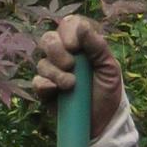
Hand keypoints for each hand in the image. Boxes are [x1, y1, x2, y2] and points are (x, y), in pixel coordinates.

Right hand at [30, 15, 125, 142]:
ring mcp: (52, 73)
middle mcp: (63, 55)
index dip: (67, 32)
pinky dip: (45, 85)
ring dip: (56, 72)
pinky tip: (56, 91)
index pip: (67, 25)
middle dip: (57, 51)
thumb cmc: (108, 92)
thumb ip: (97, 46)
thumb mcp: (109, 67)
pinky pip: (36, 81)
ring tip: (71, 85)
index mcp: (81, 44)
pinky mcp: (45, 91)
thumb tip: (81, 27)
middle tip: (71, 65)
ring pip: (42, 62)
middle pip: (48, 39)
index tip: (75, 47)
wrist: (103, 122)